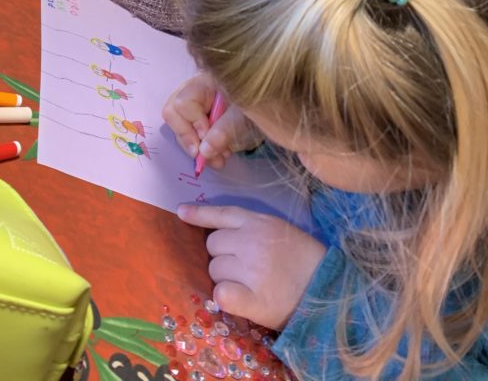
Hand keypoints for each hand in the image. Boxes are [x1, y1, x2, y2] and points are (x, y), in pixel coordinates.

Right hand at [162, 73, 260, 168]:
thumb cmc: (259, 103)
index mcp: (204, 83)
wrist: (273, 107)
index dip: (192, 124)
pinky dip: (203, 148)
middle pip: (174, 114)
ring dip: (198, 148)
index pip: (183, 103)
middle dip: (189, 139)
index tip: (206, 137)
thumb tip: (203, 151)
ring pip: (181, 128)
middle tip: (205, 157)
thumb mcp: (244, 116)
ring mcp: (196, 106)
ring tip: (219, 159)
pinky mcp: (201, 119)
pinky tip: (220, 155)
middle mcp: (195, 92)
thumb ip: (224, 130)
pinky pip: (192, 135)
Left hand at [178, 203, 325, 328]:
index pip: (221, 214)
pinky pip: (221, 294)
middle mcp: (251, 242)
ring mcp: (251, 270)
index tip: (181, 213)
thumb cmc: (305, 258)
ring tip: (249, 282)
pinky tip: (239, 297)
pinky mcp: (254, 299)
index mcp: (259, 222)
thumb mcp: (280, 229)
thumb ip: (252, 226)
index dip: (198, 214)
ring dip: (224, 276)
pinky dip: (225, 297)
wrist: (330, 289)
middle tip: (242, 266)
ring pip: (214, 270)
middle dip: (221, 255)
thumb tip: (220, 230)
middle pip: (212, 245)